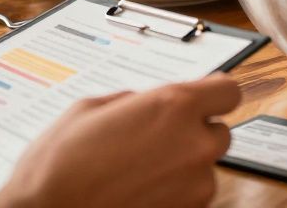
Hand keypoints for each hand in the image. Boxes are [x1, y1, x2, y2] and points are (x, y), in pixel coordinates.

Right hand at [0, 75, 240, 207]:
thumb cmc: (58, 166)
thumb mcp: (90, 109)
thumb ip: (135, 101)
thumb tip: (147, 103)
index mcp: (174, 106)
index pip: (228, 91)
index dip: (215, 94)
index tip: (206, 97)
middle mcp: (194, 144)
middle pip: (220, 131)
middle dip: (195, 132)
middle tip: (159, 138)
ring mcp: (194, 185)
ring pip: (205, 167)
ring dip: (183, 165)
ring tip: (140, 169)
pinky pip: (191, 195)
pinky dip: (174, 191)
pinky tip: (140, 189)